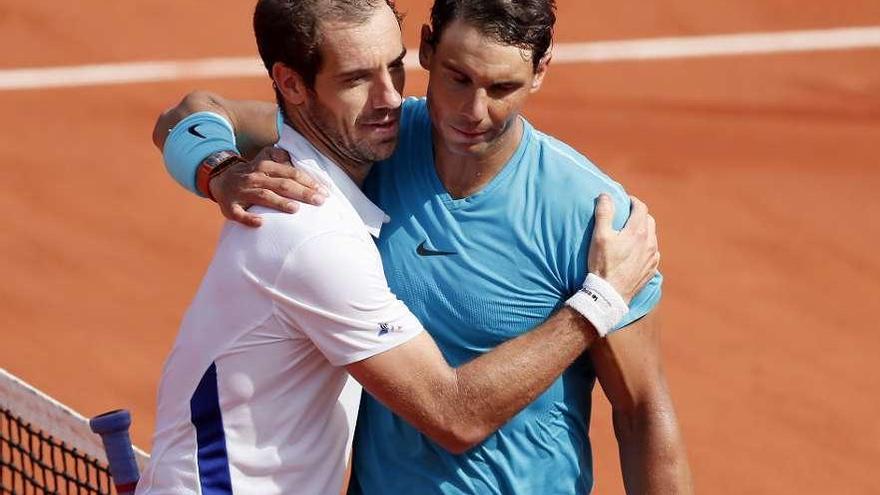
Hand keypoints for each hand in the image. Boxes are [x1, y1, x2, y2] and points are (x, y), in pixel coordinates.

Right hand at [208, 146, 328, 226]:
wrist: (219, 179)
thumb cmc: (251, 173)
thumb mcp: (263, 160)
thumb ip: (280, 157)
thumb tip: (293, 157)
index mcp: (264, 167)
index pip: (290, 173)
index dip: (308, 182)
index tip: (324, 192)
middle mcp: (254, 178)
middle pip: (282, 185)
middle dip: (302, 193)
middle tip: (319, 201)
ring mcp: (242, 193)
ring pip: (263, 196)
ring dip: (279, 203)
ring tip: (295, 209)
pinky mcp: (230, 207)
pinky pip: (239, 214)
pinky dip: (249, 218)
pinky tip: (261, 223)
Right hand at [588, 194, 659, 302]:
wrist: (609, 294)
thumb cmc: (602, 264)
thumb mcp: (599, 236)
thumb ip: (604, 213)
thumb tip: (606, 195)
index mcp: (638, 232)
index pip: (641, 208)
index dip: (633, 201)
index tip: (625, 201)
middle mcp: (650, 243)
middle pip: (649, 220)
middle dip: (639, 215)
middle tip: (627, 216)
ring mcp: (652, 257)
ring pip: (652, 237)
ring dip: (643, 231)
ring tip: (630, 234)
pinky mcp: (651, 270)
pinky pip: (652, 253)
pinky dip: (646, 247)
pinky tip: (636, 252)